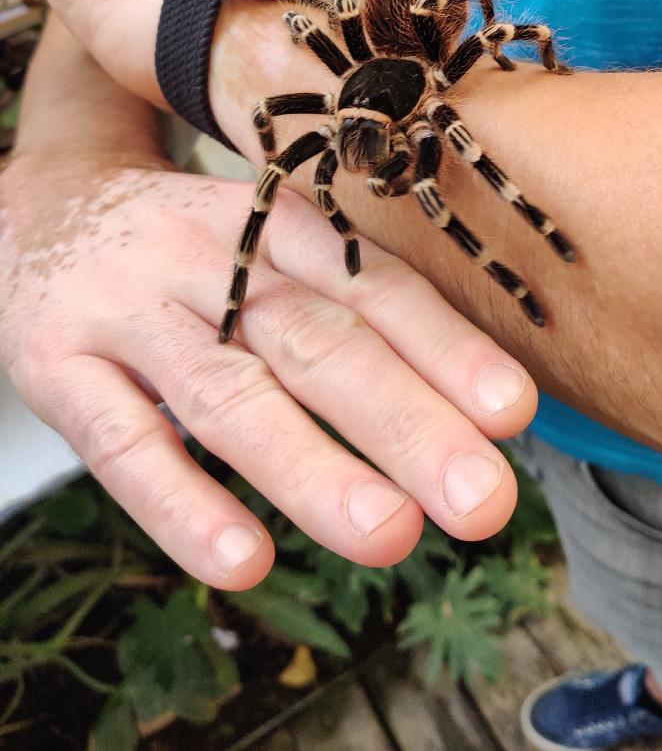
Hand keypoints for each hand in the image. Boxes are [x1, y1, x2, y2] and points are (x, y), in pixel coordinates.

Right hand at [0, 149, 536, 587]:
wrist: (36, 204)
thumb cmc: (189, 251)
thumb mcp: (263, 245)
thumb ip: (345, 307)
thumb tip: (469, 400)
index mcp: (276, 228)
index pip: (371, 286)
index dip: (442, 345)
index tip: (511, 410)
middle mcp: (211, 262)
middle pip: (316, 342)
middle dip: (404, 421)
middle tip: (481, 499)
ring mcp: (132, 311)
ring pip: (228, 394)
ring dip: (311, 467)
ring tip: (389, 534)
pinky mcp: (61, 363)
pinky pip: (121, 441)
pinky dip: (182, 503)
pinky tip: (243, 558)